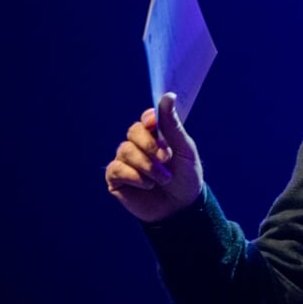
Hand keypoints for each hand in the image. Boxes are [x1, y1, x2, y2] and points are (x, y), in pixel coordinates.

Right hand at [105, 92, 203, 222]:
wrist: (181, 208)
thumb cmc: (186, 177)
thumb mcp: (184, 150)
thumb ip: (172, 125)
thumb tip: (168, 95)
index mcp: (156, 134)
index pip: (146, 118)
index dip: (149, 119)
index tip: (153, 123)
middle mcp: (138, 144)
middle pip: (134, 132)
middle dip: (151, 145)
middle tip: (167, 159)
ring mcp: (126, 161)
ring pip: (126, 150)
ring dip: (147, 165)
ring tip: (163, 178)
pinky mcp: (116, 178)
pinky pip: (117, 169)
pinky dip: (134, 176)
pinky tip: (147, 185)